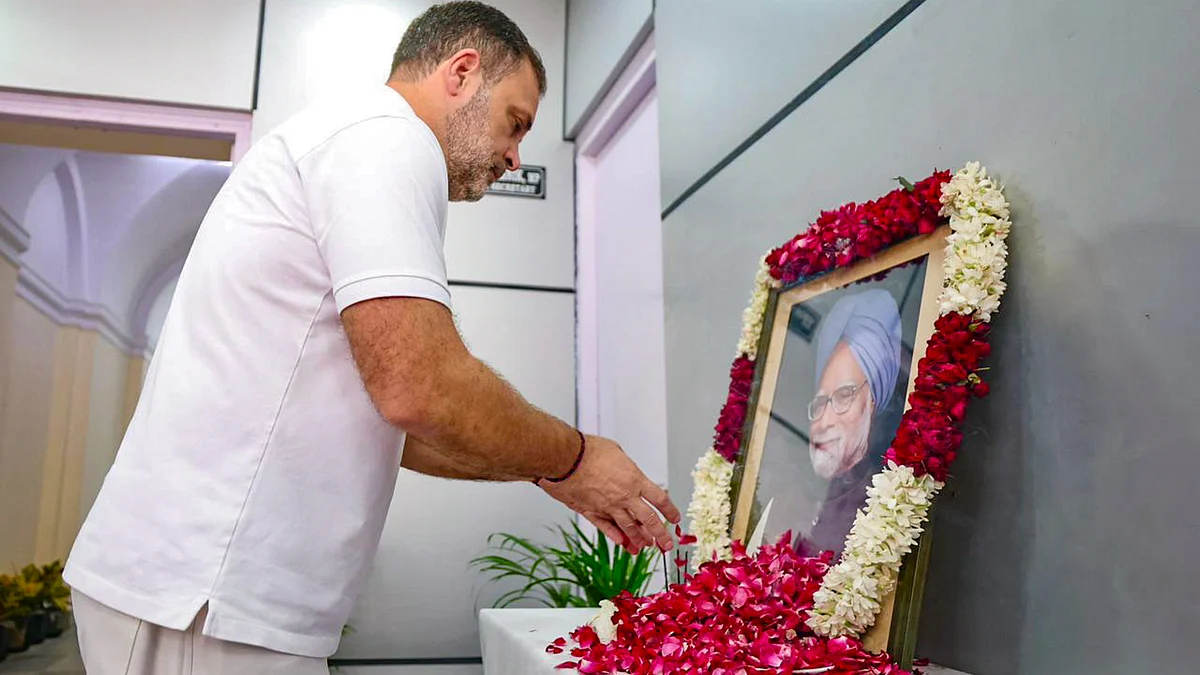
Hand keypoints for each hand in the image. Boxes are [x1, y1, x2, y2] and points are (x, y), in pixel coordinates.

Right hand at [539, 435, 681, 554]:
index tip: (674, 517)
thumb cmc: (588, 451)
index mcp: (634, 480)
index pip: (659, 499)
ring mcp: (608, 507)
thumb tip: (627, 470)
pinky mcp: (591, 512)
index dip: (670, 510)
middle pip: (649, 520)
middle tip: (666, 544)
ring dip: (639, 539)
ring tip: (645, 546)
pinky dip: (615, 537)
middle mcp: (624, 497)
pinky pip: (606, 528)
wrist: (566, 459)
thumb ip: (625, 467)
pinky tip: (622, 543)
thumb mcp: (616, 452)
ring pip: (628, 528)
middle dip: (660, 534)